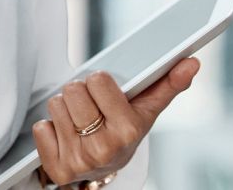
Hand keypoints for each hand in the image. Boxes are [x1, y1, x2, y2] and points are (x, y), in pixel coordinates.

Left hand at [32, 57, 200, 186]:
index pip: (97, 80)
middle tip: (92, 109)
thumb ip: (168, 83)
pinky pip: (40, 127)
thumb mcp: (146, 109)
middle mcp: (104, 150)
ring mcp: (80, 162)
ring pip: (56, 105)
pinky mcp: (58, 170)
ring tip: (81, 122)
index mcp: (128, 130)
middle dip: (81, 94)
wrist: (107, 167)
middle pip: (73, 90)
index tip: (107, 94)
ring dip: (66, 110)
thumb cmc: (124, 130)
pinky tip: (66, 137)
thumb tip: (191, 63)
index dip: (100, 83)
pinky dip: (50, 129)